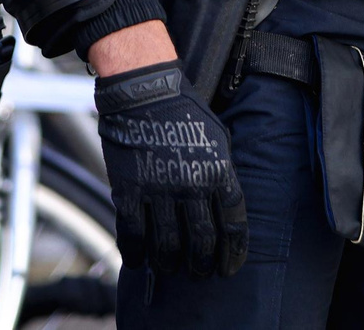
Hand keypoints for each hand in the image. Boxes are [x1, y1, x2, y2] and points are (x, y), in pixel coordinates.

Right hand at [95, 58, 246, 276]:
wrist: (144, 89)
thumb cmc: (183, 112)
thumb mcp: (217, 139)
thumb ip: (222, 174)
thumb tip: (225, 210)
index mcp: (219, 171)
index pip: (234, 224)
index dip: (234, 252)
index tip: (230, 268)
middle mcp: (192, 185)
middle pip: (203, 241)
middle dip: (203, 265)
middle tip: (200, 273)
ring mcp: (159, 189)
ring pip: (168, 245)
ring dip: (171, 263)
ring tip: (172, 268)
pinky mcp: (129, 189)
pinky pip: (133, 234)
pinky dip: (136, 253)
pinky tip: (139, 261)